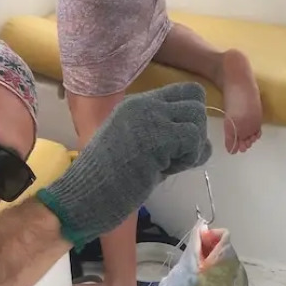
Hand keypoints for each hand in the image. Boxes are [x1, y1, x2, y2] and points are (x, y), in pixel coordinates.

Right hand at [36, 82, 210, 249]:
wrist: (88, 193)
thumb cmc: (104, 180)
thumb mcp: (131, 148)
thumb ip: (158, 138)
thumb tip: (194, 143)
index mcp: (136, 104)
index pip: (183, 92)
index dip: (189, 117)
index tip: (176, 144)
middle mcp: (145, 104)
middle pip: (195, 98)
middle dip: (194, 129)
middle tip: (176, 156)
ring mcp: (152, 117)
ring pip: (198, 118)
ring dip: (192, 145)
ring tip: (170, 165)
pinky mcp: (159, 136)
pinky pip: (194, 139)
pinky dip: (189, 158)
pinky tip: (168, 170)